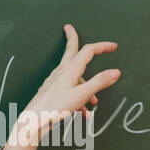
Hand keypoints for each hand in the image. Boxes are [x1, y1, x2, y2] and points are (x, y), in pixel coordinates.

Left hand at [12, 24, 119, 145]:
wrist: (34, 121)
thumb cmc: (55, 107)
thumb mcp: (82, 94)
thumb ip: (99, 82)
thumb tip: (115, 72)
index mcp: (70, 69)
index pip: (88, 50)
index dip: (102, 47)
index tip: (113, 46)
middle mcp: (62, 72)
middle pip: (71, 51)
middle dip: (72, 39)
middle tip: (69, 28)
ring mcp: (55, 81)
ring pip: (75, 78)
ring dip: (86, 88)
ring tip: (92, 105)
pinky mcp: (52, 92)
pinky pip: (69, 90)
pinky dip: (79, 100)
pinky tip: (83, 113)